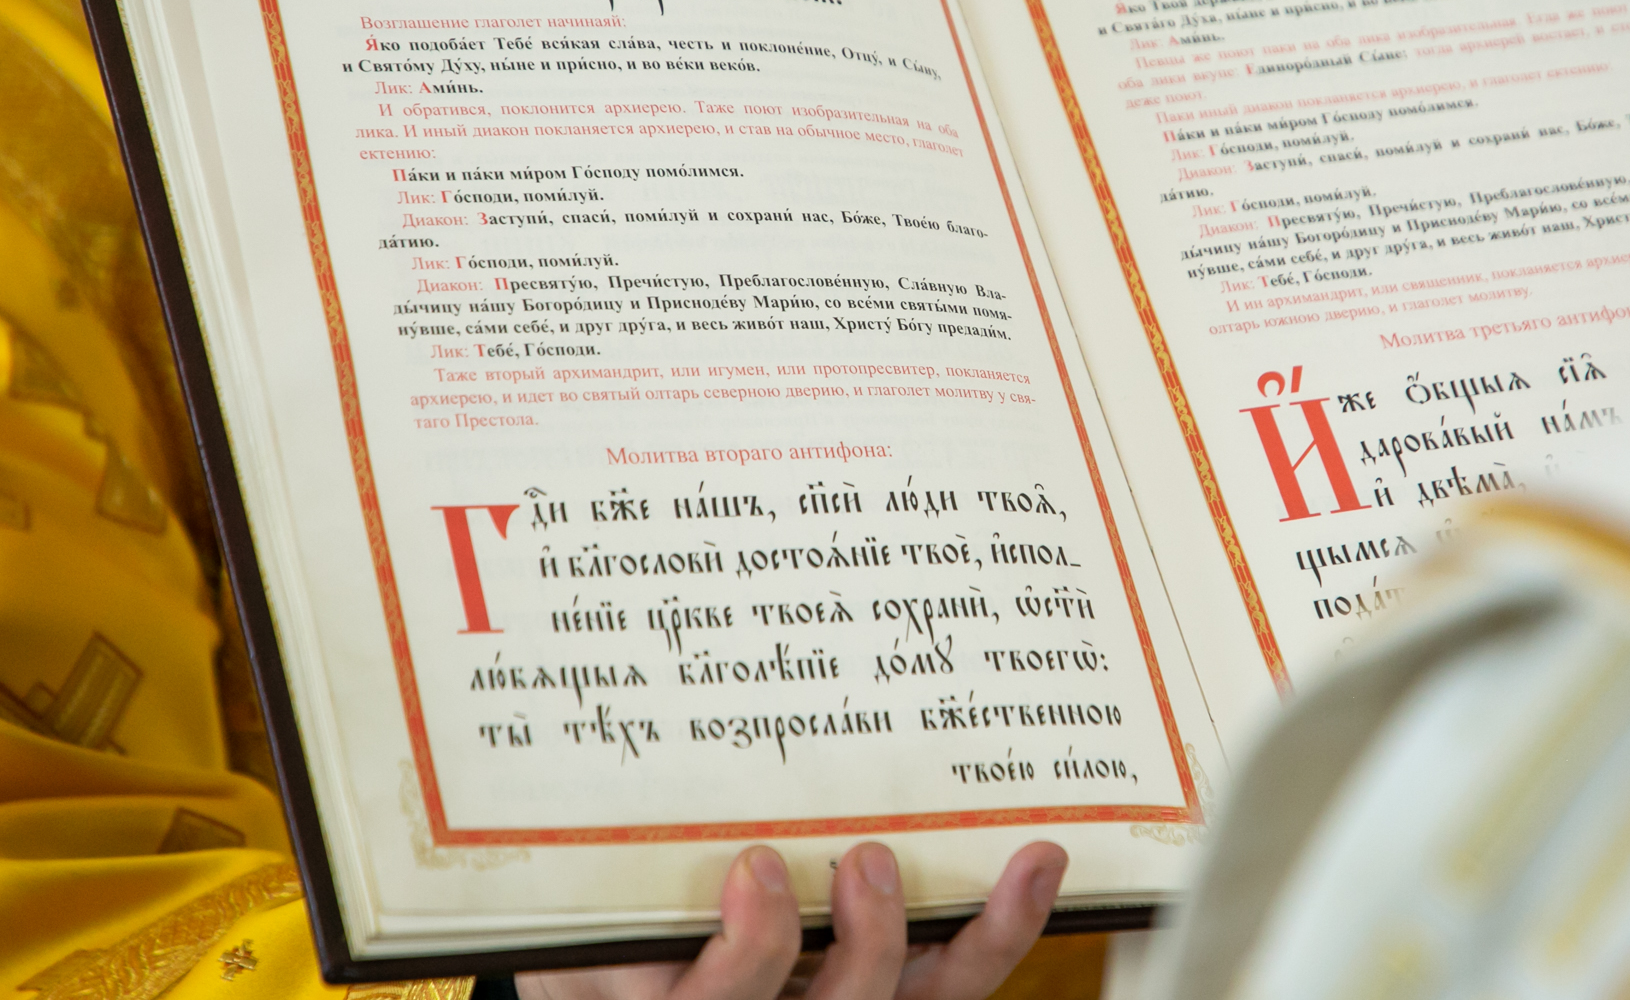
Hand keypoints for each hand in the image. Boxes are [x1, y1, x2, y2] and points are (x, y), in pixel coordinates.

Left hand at [517, 840, 1068, 999]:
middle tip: (871, 858)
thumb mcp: (764, 838)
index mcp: (852, 973)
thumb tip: (885, 663)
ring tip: (761, 865)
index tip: (1044, 852)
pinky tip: (708, 880)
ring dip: (772, 946)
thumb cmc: (690, 883)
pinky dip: (704, 946)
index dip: (1004, 928)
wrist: (581, 939)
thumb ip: (825, 800)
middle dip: (880, 942)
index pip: (950, 977)